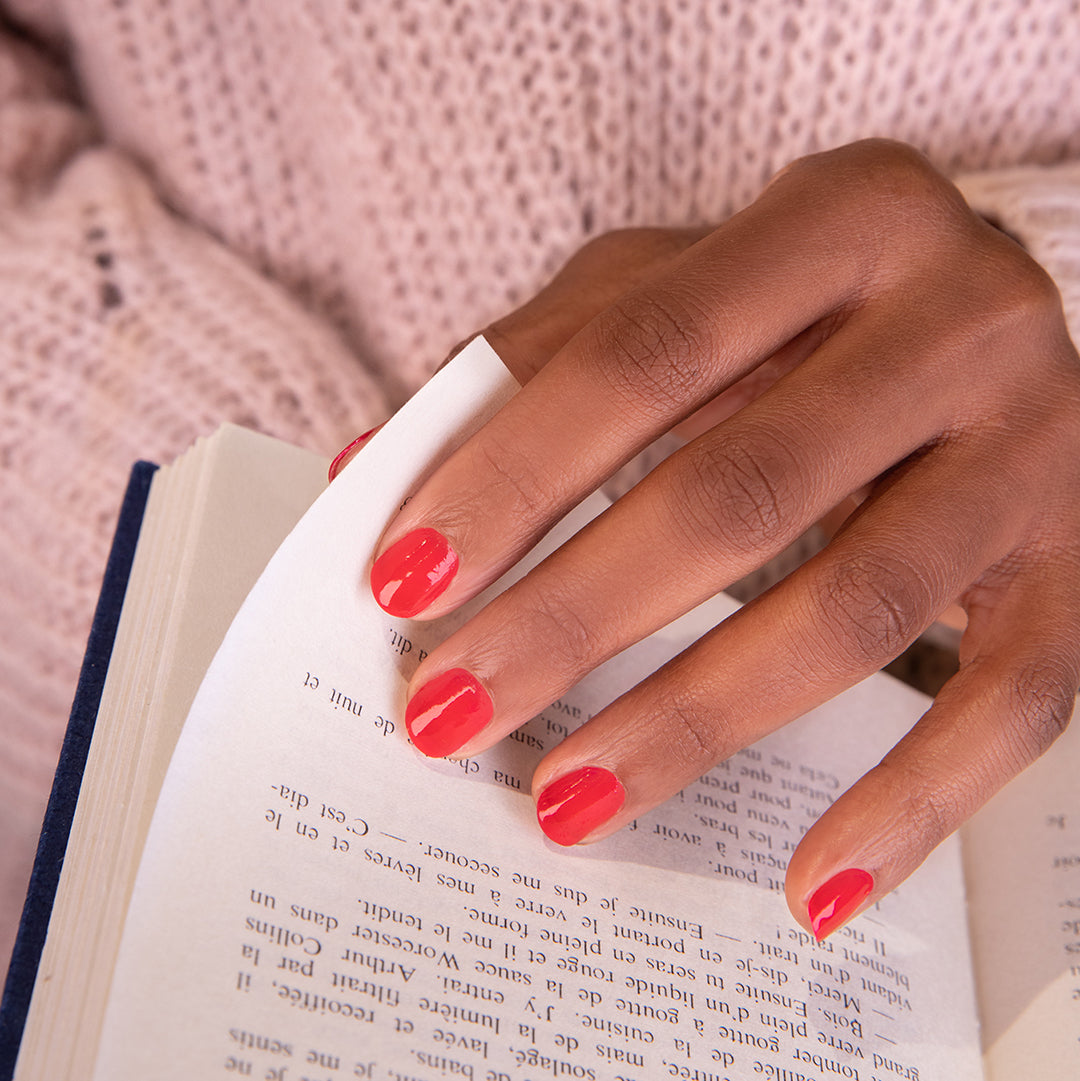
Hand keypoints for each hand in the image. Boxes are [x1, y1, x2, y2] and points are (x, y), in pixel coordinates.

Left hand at [367, 139, 1079, 938]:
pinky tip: (809, 884)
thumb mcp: (680, 288)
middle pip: (737, 492)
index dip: (513, 473)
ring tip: (567, 798)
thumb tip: (374, 468)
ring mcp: (1037, 451)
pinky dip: (907, 806)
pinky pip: (1011, 706)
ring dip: (691, 720)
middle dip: (574, 617)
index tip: (406, 581)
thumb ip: (535, 361)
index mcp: (842, 220)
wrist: (995, 319)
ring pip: (853, 610)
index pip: (642, 353)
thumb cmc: (814, 304)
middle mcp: (960, 320)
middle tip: (451, 710)